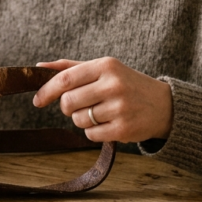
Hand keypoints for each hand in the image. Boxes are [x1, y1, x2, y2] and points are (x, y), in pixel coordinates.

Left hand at [33, 58, 173, 142]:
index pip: (65, 79)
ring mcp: (120, 107)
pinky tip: (108, 123)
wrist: (164, 105)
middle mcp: (113, 84)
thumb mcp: (104, 69)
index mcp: (106, 66)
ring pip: (79, 120)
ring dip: (82, 120)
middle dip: (68, 107)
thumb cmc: (126, 84)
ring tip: (100, 113)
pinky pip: (91, 135)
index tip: (37, 100)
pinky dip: (94, 132)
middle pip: (68, 102)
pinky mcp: (124, 129)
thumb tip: (39, 66)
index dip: (47, 91)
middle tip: (81, 105)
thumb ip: (72, 67)